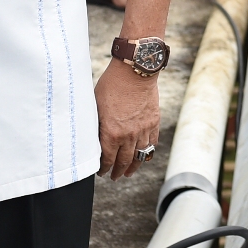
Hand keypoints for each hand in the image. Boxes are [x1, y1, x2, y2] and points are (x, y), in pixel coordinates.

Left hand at [94, 59, 160, 179]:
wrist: (134, 70)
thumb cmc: (111, 84)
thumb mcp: (95, 105)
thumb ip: (96, 124)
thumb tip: (93, 137)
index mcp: (111, 133)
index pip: (107, 159)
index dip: (103, 168)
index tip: (101, 172)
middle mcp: (128, 136)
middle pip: (124, 161)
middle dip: (117, 171)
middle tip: (114, 177)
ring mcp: (143, 129)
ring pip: (139, 155)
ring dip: (133, 166)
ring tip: (129, 172)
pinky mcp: (153, 122)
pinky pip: (152, 142)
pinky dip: (147, 151)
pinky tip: (143, 156)